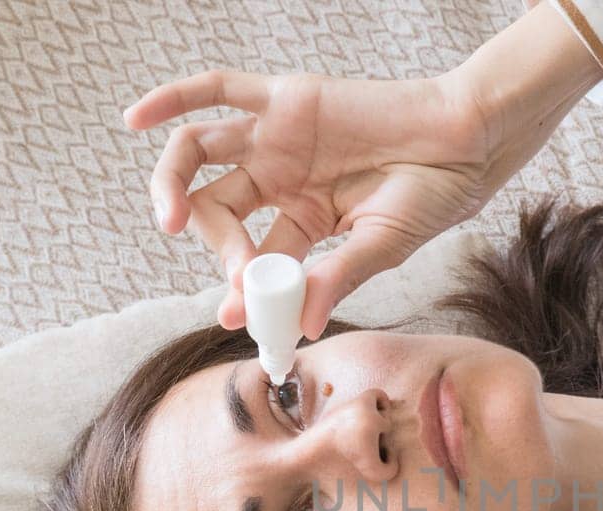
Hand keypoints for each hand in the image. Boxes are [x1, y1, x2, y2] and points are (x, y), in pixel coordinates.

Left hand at [122, 2, 602, 338]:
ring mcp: (278, 137)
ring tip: (168, 218)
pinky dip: (172, 101)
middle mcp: (281, 179)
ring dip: (173, 184)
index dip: (238, 288)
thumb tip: (303, 329)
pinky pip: (217, 90)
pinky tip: (137, 119)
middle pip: (216, 209)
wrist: (465, 141)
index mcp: (304, 221)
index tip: (234, 316)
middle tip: (234, 272)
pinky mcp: (285, 98)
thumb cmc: (432, 196)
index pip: (254, 259)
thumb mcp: (380, 247)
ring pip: (201, 154)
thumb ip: (336, 279)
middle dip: (215, 245)